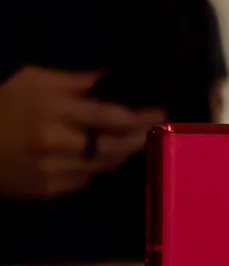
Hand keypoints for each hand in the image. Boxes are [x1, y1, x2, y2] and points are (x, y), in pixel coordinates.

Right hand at [0, 66, 165, 198]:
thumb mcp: (30, 80)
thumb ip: (73, 81)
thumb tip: (108, 75)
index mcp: (55, 110)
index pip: (113, 117)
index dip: (141, 118)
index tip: (160, 114)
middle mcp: (59, 143)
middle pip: (116, 146)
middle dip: (138, 139)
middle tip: (152, 131)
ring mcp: (54, 170)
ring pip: (104, 166)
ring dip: (121, 155)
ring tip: (132, 142)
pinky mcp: (47, 190)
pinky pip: (85, 180)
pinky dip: (96, 168)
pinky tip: (100, 157)